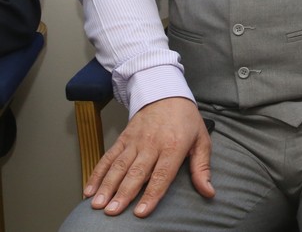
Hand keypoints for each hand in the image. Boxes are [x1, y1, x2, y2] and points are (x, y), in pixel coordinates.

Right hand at [84, 96, 213, 216]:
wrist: (166, 92)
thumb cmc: (186, 120)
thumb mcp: (202, 140)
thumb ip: (202, 168)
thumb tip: (208, 191)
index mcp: (174, 146)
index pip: (162, 174)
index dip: (151, 194)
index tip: (141, 212)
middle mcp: (152, 144)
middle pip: (136, 172)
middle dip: (123, 193)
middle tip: (112, 212)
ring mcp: (135, 141)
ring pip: (119, 166)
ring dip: (107, 186)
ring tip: (98, 205)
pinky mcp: (122, 138)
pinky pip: (108, 157)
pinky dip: (97, 174)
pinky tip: (89, 190)